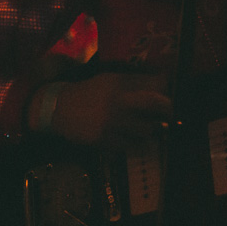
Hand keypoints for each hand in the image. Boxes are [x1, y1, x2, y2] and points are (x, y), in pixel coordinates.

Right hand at [27, 72, 170, 148]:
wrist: (58, 108)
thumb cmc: (90, 92)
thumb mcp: (111, 80)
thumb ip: (136, 81)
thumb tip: (165, 81)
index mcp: (121, 84)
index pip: (155, 87)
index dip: (166, 93)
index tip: (168, 97)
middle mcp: (117, 102)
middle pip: (156, 106)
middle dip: (167, 111)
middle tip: (168, 115)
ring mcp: (111, 122)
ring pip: (146, 130)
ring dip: (148, 130)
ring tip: (143, 127)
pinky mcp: (103, 139)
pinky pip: (130, 145)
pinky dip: (132, 143)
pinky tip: (126, 137)